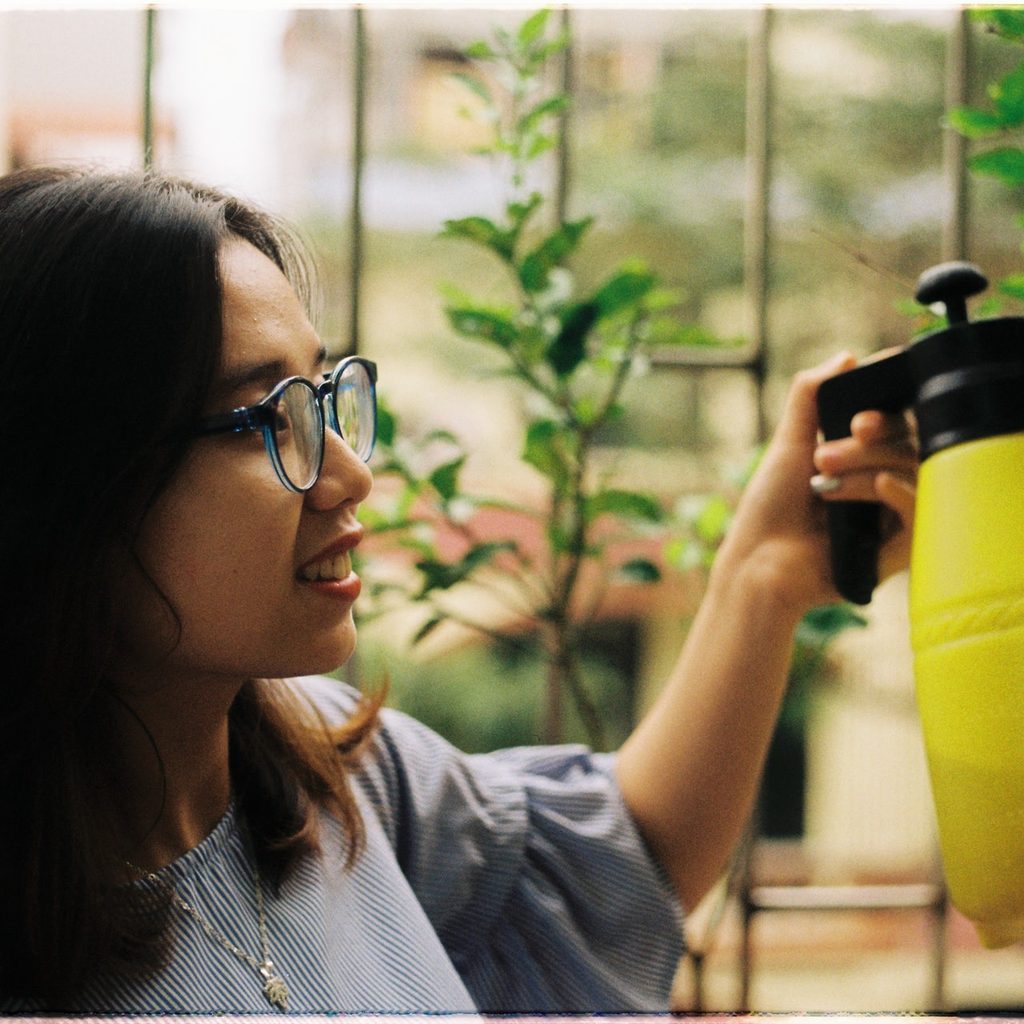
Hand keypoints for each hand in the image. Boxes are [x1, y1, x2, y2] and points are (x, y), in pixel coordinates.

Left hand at [715, 352, 917, 612]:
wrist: (760, 564)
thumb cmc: (770, 509)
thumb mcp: (788, 443)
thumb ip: (811, 396)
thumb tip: (847, 356)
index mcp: (862, 456)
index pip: (896, 420)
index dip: (885, 410)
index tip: (857, 417)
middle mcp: (882, 481)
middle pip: (907, 440)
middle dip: (867, 441)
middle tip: (824, 453)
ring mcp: (893, 513)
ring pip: (915, 469)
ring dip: (869, 465)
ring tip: (824, 478)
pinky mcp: (901, 546)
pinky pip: (923, 510)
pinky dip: (902, 491)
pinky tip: (879, 484)